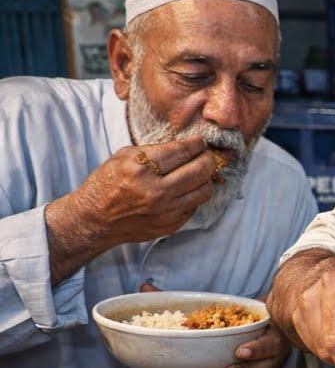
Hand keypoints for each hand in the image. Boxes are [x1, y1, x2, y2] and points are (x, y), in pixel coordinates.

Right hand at [76, 136, 219, 245]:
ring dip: (206, 178)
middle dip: (207, 158)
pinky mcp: (171, 224)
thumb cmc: (107, 184)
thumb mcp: (123, 157)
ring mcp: (166, 210)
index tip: (199, 142)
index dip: (197, 144)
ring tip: (198, 172)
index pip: (183, 151)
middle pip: (200, 170)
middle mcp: (156, 191)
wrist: (94, 219)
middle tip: (205, 155)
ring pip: (204, 190)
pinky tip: (185, 189)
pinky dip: (194, 195)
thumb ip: (155, 150)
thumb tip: (186, 146)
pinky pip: (195, 205)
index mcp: (141, 169)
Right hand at [141, 281, 293, 367]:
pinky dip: (258, 351)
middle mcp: (249, 366)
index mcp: (227, 364)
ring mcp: (267, 356)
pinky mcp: (280, 339)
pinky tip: (244, 350)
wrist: (277, 296)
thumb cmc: (238, 310)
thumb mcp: (206, 307)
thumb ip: (176, 300)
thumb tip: (144, 286)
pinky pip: (270, 350)